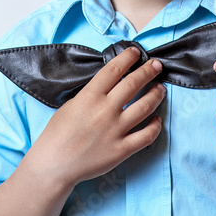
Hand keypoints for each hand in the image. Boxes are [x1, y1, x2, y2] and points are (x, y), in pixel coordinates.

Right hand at [23, 47, 166, 190]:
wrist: (55, 163)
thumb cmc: (57, 133)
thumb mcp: (71, 104)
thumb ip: (91, 95)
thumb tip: (109, 87)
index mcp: (90, 96)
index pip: (114, 70)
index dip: (127, 58)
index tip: (136, 52)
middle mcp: (105, 110)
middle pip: (133, 84)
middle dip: (148, 71)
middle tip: (156, 65)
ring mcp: (116, 130)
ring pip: (145, 107)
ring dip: (156, 95)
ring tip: (160, 88)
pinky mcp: (122, 149)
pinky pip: (146, 135)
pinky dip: (155, 126)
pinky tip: (157, 120)